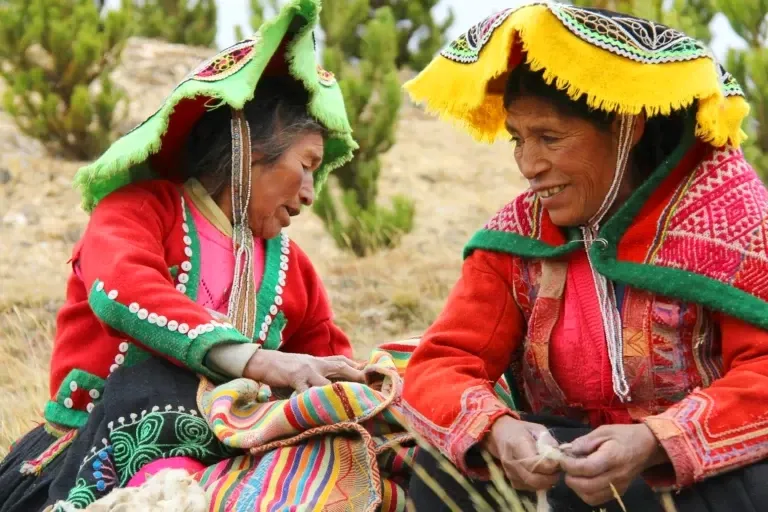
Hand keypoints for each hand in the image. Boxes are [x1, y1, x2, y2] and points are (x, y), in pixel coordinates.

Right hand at [243, 350, 365, 392]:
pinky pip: (306, 391)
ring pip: (326, 382)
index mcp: (319, 361)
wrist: (263, 361)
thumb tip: (334, 385)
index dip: (358, 367)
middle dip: (357, 376)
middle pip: (342, 367)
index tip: (372, 375)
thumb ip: (319, 373)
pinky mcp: (294, 378)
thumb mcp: (305, 367)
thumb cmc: (284, 368)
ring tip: (350, 404)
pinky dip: (312, 401)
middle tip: (370, 387)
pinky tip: (320, 410)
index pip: (343, 361)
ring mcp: (306, 370)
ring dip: (337, 393)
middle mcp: (316, 363)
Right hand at [483, 415, 560, 490]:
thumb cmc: (522, 430)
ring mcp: (509, 472)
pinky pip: (529, 488)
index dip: (550, 466)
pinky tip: (541, 475)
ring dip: (546, 482)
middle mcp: (511, 461)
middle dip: (550, 477)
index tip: (558, 461)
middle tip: (557, 470)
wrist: (501, 434)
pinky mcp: (511, 480)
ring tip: (550, 472)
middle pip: (534, 479)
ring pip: (532, 485)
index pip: (535, 463)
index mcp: (517, 444)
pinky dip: (539, 485)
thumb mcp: (537, 429)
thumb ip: (549, 441)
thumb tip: (558, 457)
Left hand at [559, 424, 668, 506]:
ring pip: (591, 496)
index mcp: (613, 457)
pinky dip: (585, 493)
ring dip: (576, 487)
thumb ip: (585, 441)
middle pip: (587, 486)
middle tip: (566, 467)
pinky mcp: (618, 492)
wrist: (647, 447)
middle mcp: (616, 475)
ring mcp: (618, 486)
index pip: (588, 468)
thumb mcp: (603, 431)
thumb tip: (568, 450)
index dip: (570, 465)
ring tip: (573, 474)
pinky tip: (583, 480)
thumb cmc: (624, 435)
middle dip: (570, 477)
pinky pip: (597, 499)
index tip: (562, 458)